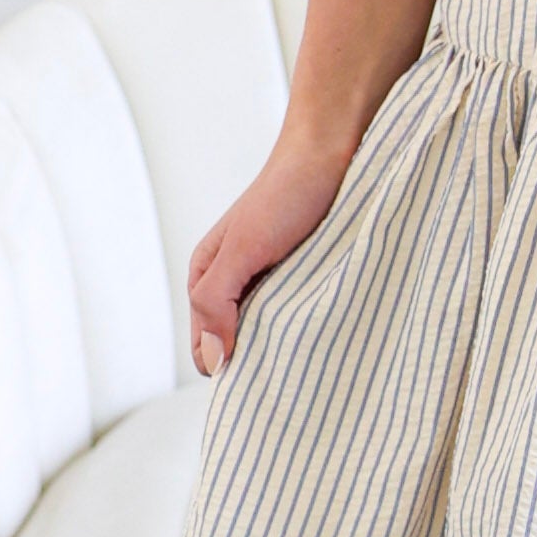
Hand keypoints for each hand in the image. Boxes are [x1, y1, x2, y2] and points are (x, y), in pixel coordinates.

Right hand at [186, 126, 350, 381]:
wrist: (331, 153)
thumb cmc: (285, 195)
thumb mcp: (243, 250)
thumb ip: (217, 301)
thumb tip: (212, 360)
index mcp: (206, 277)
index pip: (205, 349)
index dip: (228, 367)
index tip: (260, 383)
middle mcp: (233, 283)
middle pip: (235, 345)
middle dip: (257, 361)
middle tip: (290, 371)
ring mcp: (268, 281)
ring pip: (268, 334)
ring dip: (284, 345)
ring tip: (308, 353)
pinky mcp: (301, 277)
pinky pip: (296, 316)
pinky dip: (305, 326)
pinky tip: (322, 330)